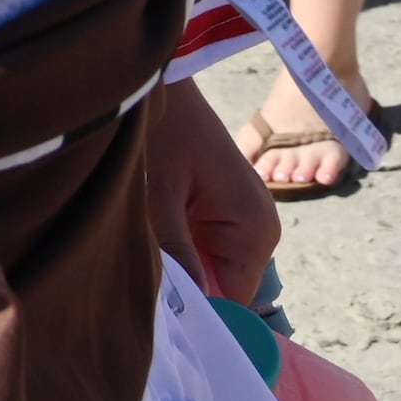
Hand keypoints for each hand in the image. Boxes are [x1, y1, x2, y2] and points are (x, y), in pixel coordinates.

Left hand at [147, 80, 280, 298]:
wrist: (164, 84)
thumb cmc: (164, 132)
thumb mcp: (160, 195)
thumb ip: (175, 251)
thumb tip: (186, 307)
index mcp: (256, 229)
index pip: (235, 298)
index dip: (201, 312)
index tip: (163, 316)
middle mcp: (259, 229)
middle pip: (221, 285)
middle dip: (185, 286)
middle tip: (141, 280)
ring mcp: (243, 219)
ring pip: (208, 266)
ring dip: (178, 264)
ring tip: (140, 248)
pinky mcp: (223, 209)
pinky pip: (202, 245)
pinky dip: (177, 246)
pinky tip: (149, 232)